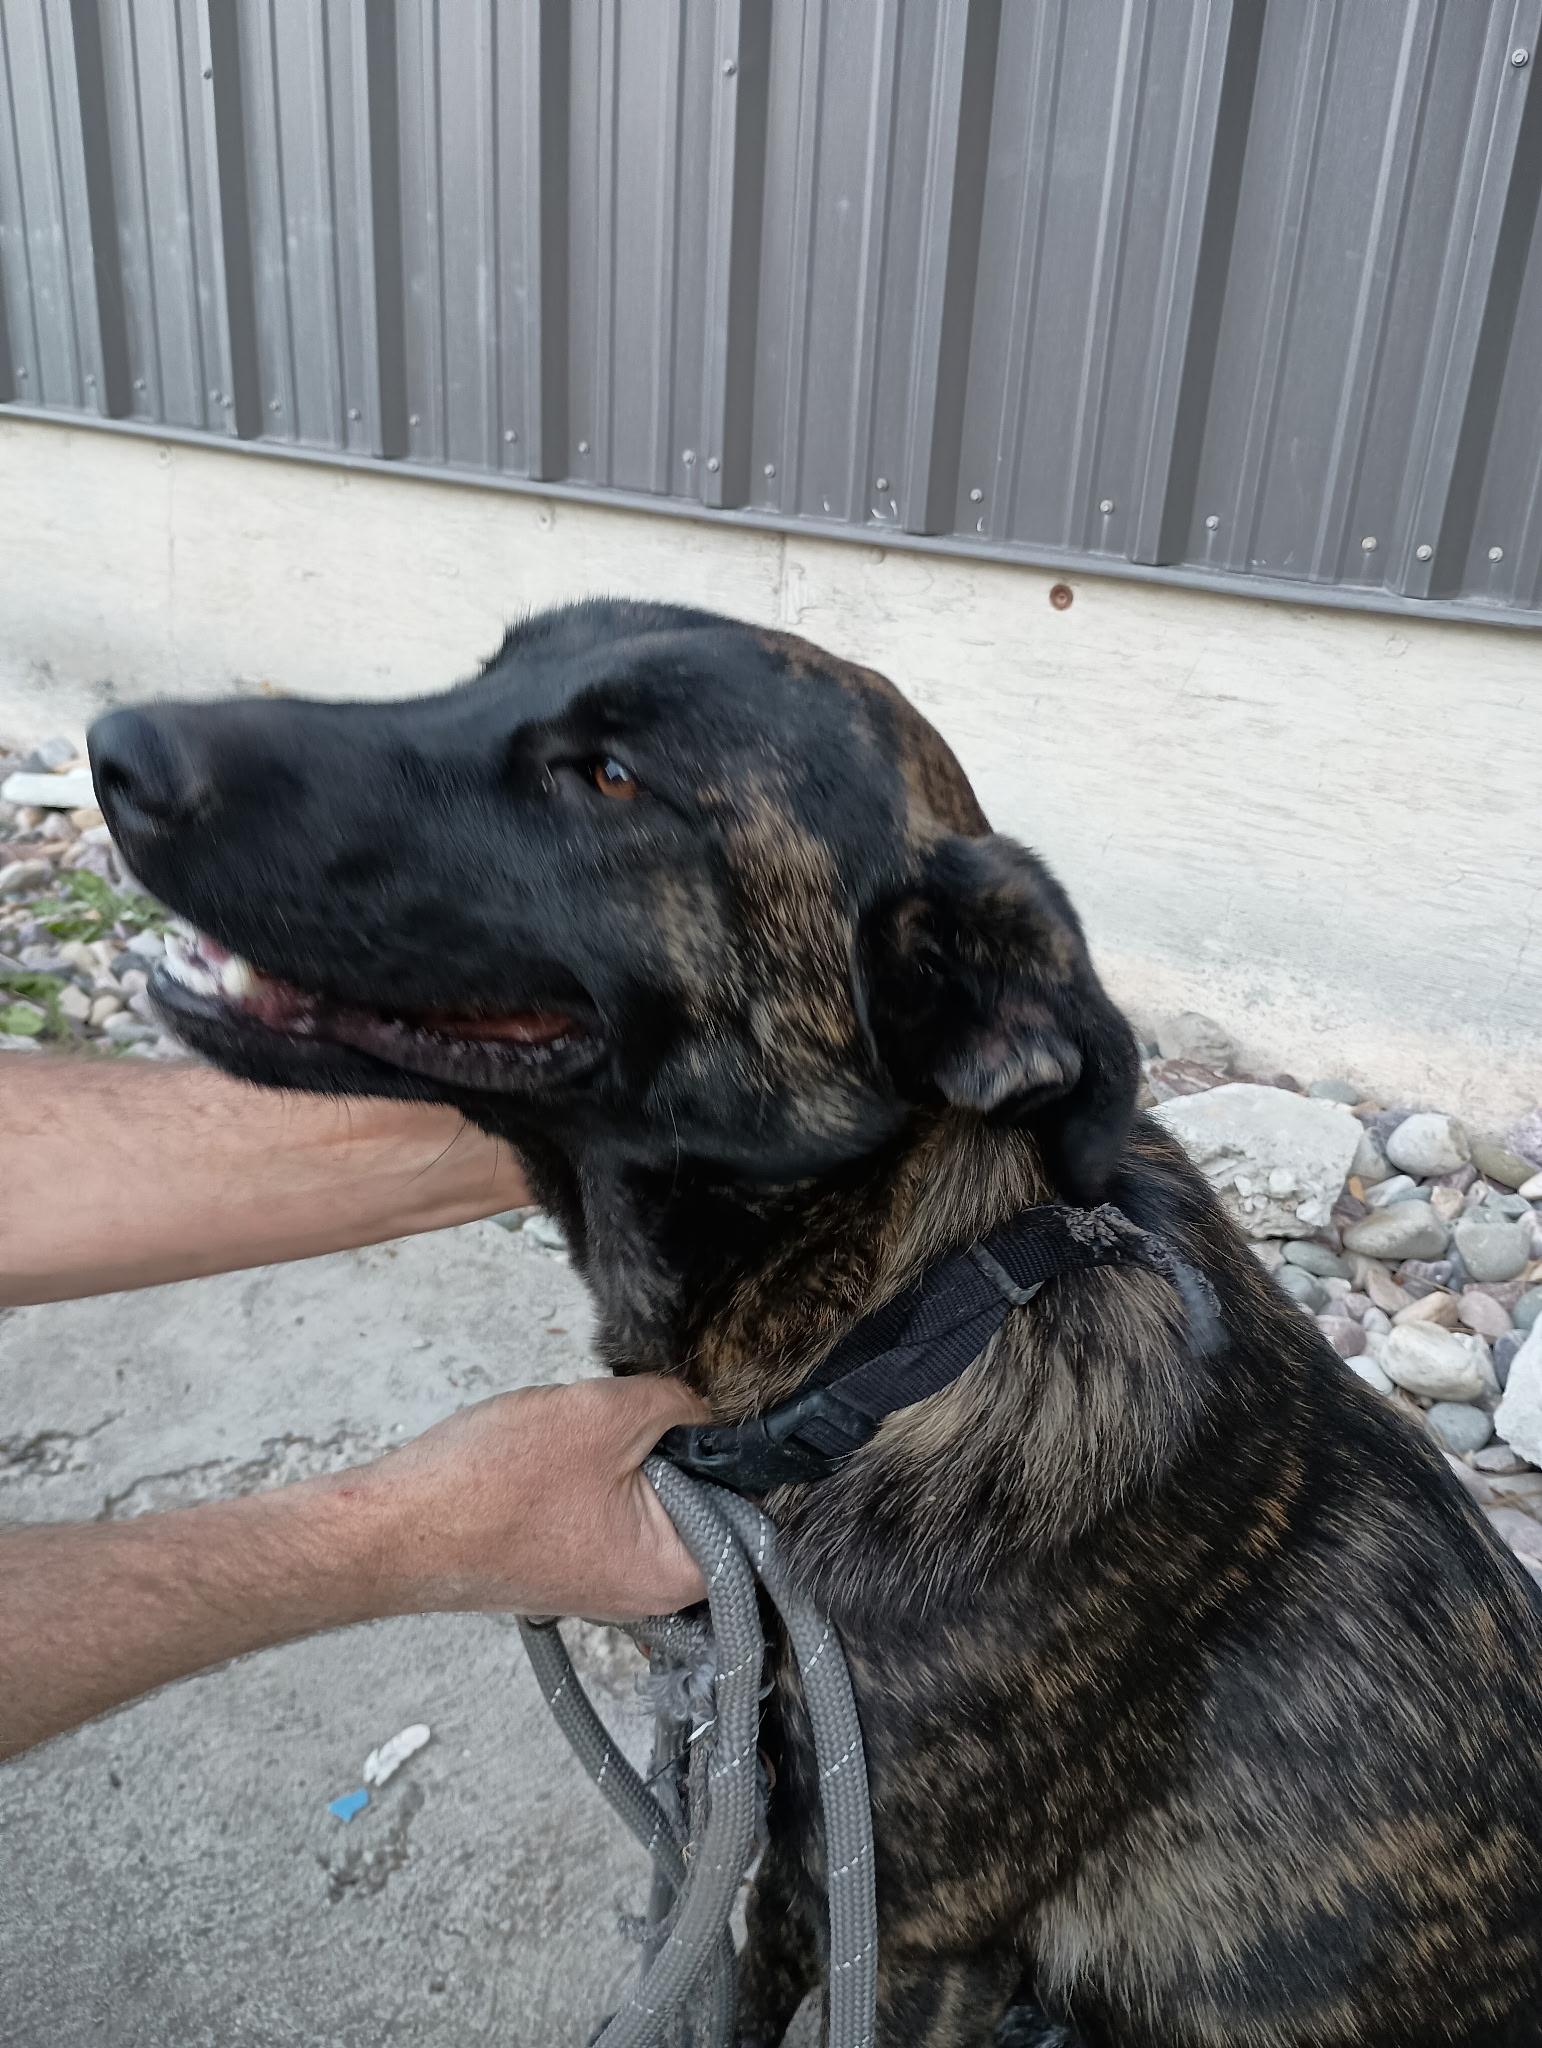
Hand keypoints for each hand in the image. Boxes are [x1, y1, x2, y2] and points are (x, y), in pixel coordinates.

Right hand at [357, 1376, 710, 1622]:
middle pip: (703, 1497)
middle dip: (679, 1444)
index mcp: (674, 1572)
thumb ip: (676, 1404)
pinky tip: (560, 1447)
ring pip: (651, 1491)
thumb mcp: (604, 1417)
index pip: (751, 1511)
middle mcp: (647, 1588)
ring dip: (631, 1451)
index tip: (736, 1411)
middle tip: (644, 1410)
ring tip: (590, 1433)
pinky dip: (596, 1465)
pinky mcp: (567, 1553)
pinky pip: (609, 1499)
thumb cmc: (491, 1488)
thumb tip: (708, 1402)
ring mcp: (604, 1573)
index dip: (745, 1453)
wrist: (395, 1525)